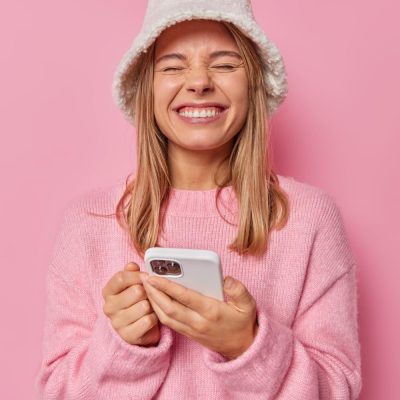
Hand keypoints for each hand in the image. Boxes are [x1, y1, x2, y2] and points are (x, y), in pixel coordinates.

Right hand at [102, 262, 159, 345]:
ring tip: (149, 308)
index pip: (121, 278)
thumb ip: (131, 273)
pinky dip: (154, 319)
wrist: (138, 329)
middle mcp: (108, 307)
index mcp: (108, 292)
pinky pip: (148, 320)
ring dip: (152, 306)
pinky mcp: (128, 336)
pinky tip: (150, 318)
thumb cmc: (137, 301)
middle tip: (148, 296)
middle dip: (148, 292)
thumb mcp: (132, 285)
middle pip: (136, 291)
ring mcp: (117, 323)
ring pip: (144, 306)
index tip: (146, 277)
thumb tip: (132, 265)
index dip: (137, 275)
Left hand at [140, 274, 258, 359]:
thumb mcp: (248, 305)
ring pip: (165, 316)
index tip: (154, 276)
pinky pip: (168, 322)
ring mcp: (191, 329)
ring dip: (152, 301)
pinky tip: (153, 299)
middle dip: (153, 293)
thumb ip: (239, 290)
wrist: (241, 348)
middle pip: (169, 308)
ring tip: (144, 286)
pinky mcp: (187, 334)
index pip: (184, 297)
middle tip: (143, 278)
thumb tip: (227, 279)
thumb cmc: (242, 322)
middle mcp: (198, 321)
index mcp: (211, 311)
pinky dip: (157, 310)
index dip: (167, 286)